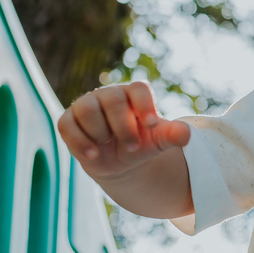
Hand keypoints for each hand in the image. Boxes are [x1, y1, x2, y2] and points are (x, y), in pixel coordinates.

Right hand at [57, 82, 190, 180]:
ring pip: (87, 110)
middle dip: (123, 127)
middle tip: (133, 146)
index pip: (138, 89)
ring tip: (109, 145)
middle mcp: (108, 95)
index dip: (145, 106)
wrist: (121, 163)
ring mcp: (86, 106)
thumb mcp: (158, 142)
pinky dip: (80, 142)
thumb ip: (172, 136)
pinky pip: (67, 125)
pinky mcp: (68, 121)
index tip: (152, 126)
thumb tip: (186, 135)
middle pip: (113, 99)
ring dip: (101, 133)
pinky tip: (93, 155)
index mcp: (133, 95)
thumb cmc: (142, 144)